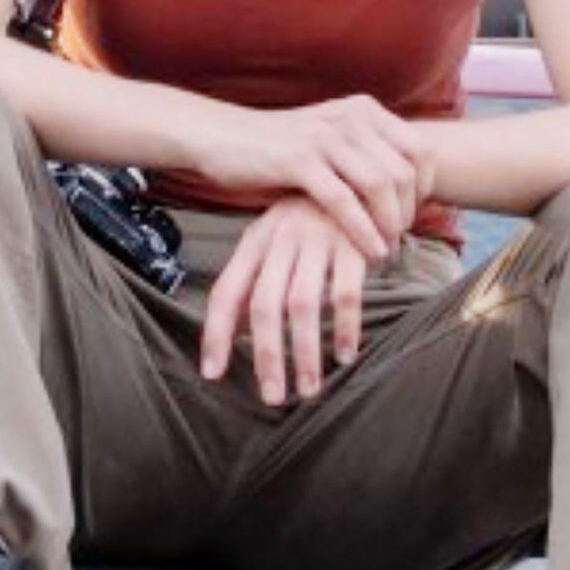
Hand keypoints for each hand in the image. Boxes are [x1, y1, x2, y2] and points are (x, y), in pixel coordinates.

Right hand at [196, 96, 433, 260]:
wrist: (220, 136)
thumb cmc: (277, 148)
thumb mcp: (330, 140)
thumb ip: (365, 155)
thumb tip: (407, 188)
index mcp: (363, 110)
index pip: (421, 149)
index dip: (425, 188)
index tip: (411, 214)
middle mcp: (350, 117)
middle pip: (405, 170)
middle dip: (408, 211)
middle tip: (397, 237)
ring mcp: (324, 137)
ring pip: (380, 184)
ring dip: (389, 223)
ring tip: (385, 247)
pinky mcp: (298, 160)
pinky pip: (344, 200)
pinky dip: (362, 229)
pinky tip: (369, 250)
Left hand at [199, 197, 370, 407]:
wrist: (356, 172)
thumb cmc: (306, 220)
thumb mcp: (272, 240)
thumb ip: (252, 281)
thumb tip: (230, 336)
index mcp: (253, 242)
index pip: (225, 293)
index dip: (216, 335)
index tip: (213, 374)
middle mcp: (280, 241)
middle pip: (264, 306)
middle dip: (266, 357)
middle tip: (272, 397)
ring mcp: (317, 241)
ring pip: (303, 305)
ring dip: (305, 353)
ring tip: (309, 390)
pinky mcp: (353, 245)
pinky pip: (347, 294)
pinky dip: (346, 328)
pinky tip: (346, 356)